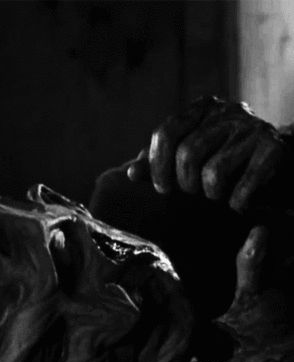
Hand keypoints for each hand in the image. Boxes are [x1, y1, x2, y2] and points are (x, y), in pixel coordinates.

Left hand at [128, 96, 286, 211]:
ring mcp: (252, 128)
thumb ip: (160, 162)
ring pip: (213, 172)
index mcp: (201, 109)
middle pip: (188, 153)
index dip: (158, 164)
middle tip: (191, 194)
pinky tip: (238, 204)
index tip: (162, 189)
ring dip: (211, 194)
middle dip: (184, 183)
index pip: (166, 132)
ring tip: (217, 196)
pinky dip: (236, 203)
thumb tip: (130, 173)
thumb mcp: (190, 158)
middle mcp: (226, 112)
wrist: (279, 164)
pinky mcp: (272, 149)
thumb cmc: (226, 163)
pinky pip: (242, 187)